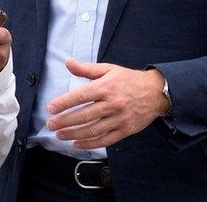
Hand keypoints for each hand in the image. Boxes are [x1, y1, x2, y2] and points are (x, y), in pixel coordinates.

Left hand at [45, 59, 169, 149]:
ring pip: (93, 130)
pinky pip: (105, 140)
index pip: (81, 95)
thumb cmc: (128, 79)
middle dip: (65, 121)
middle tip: (50, 124)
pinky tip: (77, 144)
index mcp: (106, 87)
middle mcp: (112, 103)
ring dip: (74, 134)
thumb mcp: (108, 69)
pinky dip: (90, 144)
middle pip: (85, 115)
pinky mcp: (126, 130)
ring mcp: (119, 118)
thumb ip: (86, 68)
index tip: (50, 108)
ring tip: (60, 134)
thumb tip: (67, 62)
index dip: (64, 102)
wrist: (156, 92)